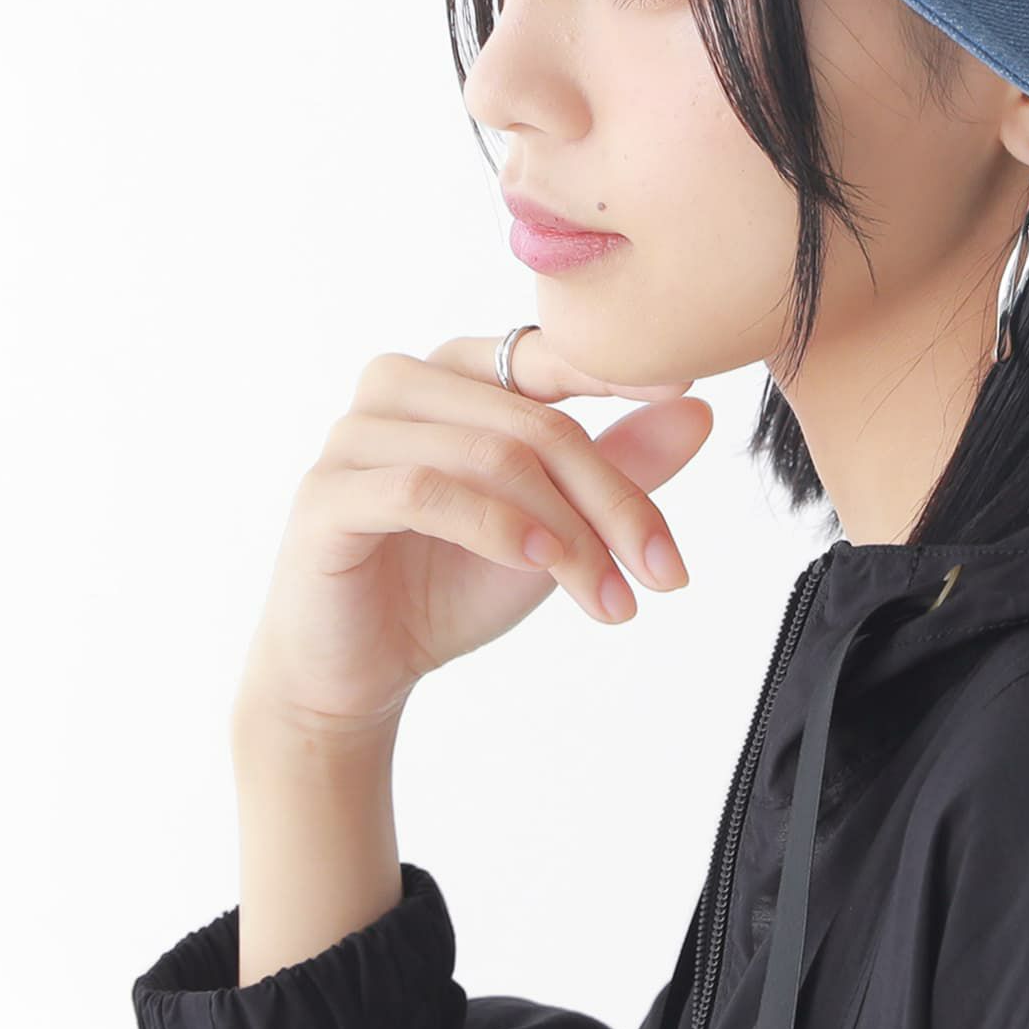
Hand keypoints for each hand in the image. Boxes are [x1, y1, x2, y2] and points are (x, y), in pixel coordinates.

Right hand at [231, 329, 709, 743]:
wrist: (358, 671)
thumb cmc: (453, 582)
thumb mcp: (556, 526)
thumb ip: (617, 465)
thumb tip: (700, 409)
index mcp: (454, 371)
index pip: (549, 357)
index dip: (618, 372)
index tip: (686, 389)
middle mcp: (401, 382)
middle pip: (534, 421)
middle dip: (613, 500)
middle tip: (665, 571)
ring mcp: (356, 433)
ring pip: (492, 456)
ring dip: (567, 532)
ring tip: (612, 597)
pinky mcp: (328, 493)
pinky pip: (427, 491)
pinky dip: (497, 527)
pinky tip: (542, 565)